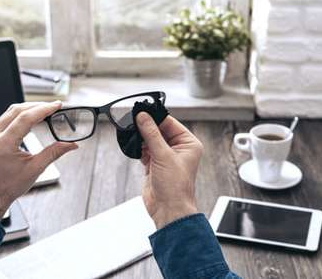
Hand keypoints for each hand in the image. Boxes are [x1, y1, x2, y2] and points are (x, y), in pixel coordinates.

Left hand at [0, 102, 77, 219]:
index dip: (44, 109)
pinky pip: (6, 118)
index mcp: (4, 144)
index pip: (26, 118)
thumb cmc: (8, 186)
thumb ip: (54, 153)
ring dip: (29, 108)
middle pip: (18, 110)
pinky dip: (21, 114)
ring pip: (11, 112)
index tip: (57, 105)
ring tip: (45, 109)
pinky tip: (32, 117)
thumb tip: (71, 145)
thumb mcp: (35, 169)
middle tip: (54, 106)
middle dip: (38, 106)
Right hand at [136, 113, 202, 228]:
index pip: (170, 123)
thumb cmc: (176, 187)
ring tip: (132, 134)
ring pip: (151, 140)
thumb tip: (143, 117)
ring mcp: (166, 157)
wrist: (168, 209)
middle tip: (134, 120)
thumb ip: (151, 134)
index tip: (142, 111)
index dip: (156, 117)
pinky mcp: (155, 164)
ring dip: (142, 138)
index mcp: (188, 144)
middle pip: (160, 130)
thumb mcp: (163, 155)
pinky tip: (134, 146)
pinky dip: (139, 148)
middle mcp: (179, 149)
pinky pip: (145, 150)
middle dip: (147, 127)